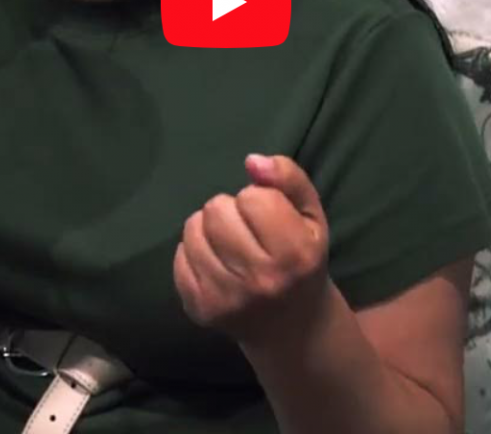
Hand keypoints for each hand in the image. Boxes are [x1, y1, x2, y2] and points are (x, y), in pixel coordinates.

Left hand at [173, 154, 332, 346]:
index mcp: (294, 254)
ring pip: (193, 231)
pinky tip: (216, 262)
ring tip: (228, 243)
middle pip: (217, 210)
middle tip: (246, 229)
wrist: (293, 329)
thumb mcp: (312, 216)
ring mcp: (226, 298)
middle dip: (230, 210)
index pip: (253, 197)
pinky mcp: (200, 309)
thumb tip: (252, 161)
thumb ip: (289, 179)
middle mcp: (260, 280)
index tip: (269, 217)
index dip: (259, 198)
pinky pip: (179, 257)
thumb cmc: (303, 262)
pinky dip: (194, 252)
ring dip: (208, 228)